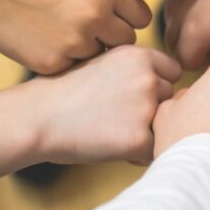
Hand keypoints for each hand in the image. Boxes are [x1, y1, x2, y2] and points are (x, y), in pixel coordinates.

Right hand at [0, 0, 151, 73]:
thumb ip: (107, 1)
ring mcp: (75, 41)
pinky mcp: (53, 62)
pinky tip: (44, 44)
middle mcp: (96, 15)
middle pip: (126, 43)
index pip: (140, 19)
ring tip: (59, 35)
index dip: (125, 21)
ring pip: (100, 59)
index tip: (110, 20)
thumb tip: (131, 29)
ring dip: (86, 53)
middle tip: (84, 31)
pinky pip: (73, 70)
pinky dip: (63, 62)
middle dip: (110, 40)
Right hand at [19, 46, 180, 163]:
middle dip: (153, 110)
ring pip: (165, 125)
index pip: (173, 72)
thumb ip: (135, 69)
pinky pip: (154, 151)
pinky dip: (137, 154)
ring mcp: (145, 109)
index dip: (157, 85)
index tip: (134, 96)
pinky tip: (112, 147)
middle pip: (170, 99)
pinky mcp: (137, 139)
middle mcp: (147, 78)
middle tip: (117, 117)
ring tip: (113, 132)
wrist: (37, 117)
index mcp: (139, 55)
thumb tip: (167, 85)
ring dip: (147, 132)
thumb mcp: (102, 62)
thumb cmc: (64, 91)